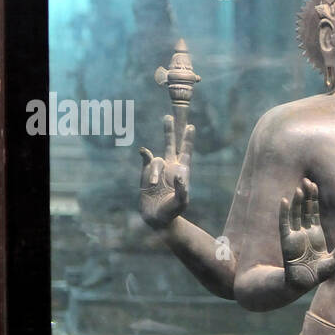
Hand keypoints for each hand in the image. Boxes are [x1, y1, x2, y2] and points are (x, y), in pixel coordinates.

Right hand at [138, 114, 191, 228]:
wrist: (156, 217)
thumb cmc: (172, 210)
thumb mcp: (181, 202)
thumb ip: (182, 190)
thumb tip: (178, 175)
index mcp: (182, 171)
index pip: (186, 152)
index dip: (188, 140)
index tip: (191, 127)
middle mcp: (170, 167)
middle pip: (170, 145)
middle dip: (169, 131)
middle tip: (169, 117)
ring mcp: (158, 169)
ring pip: (156, 161)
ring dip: (154, 172)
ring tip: (154, 185)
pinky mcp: (146, 173)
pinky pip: (146, 160)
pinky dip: (145, 155)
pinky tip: (143, 151)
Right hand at [280, 177, 334, 290]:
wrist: (304, 283)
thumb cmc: (319, 274)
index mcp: (316, 234)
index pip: (314, 212)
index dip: (314, 199)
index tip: (314, 185)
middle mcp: (304, 232)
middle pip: (304, 209)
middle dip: (306, 195)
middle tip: (306, 180)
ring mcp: (294, 235)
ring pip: (295, 214)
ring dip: (297, 201)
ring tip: (299, 188)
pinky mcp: (286, 241)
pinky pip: (284, 224)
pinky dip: (284, 213)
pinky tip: (284, 201)